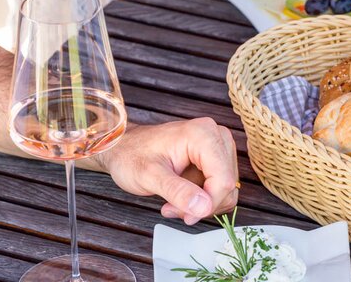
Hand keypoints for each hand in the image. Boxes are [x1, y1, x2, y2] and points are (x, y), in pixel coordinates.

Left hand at [94, 118, 238, 224]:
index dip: (209, 203)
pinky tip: (180, 197)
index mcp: (203, 134)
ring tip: (172, 202)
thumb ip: (177, 191)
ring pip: (226, 189)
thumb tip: (204, 207)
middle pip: (227, 185)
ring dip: (201, 203)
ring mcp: (218, 145)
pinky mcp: (217, 157)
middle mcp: (216, 136)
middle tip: (172, 208)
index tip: (186, 216)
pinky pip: (220, 187)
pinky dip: (202, 198)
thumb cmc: (131, 156)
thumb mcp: (149, 176)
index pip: (223, 179)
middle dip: (202, 204)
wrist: (124, 148)